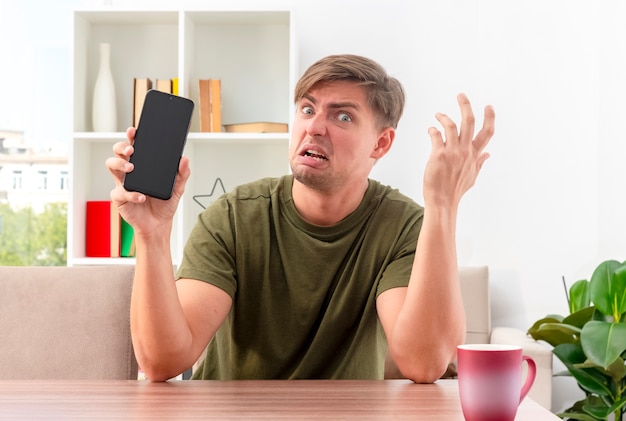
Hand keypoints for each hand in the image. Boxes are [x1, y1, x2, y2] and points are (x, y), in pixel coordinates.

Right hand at [105, 127, 190, 234]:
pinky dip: (131, 194)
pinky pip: (120, 192)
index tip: (134, 131)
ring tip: (132, 167)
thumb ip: (182, 173)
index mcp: (142, 165)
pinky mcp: (120, 198)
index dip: (132, 137)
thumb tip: (184, 159)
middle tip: (131, 149)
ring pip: (112, 166)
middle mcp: (129, 171)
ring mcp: (123, 183)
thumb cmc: (164, 204)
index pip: (134, 147)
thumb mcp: (177, 187)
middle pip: (118, 152)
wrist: (159, 224)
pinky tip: (141, 196)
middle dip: (121, 147)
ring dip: (120, 164)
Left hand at [423, 93, 494, 208]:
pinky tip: (430, 130)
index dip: (490, 118)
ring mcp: (453, 152)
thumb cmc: (455, 190)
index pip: (487, 133)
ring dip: (444, 116)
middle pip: (470, 122)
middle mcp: (466, 151)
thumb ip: (480, 162)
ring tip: (438, 114)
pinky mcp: (439, 154)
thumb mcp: (472, 176)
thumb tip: (488, 154)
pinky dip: (433, 130)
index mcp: (475, 155)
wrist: (442, 201)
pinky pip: (436, 135)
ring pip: (452, 125)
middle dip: (466, 105)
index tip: (488, 106)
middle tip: (461, 95)